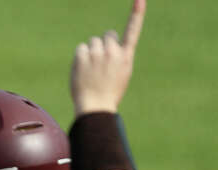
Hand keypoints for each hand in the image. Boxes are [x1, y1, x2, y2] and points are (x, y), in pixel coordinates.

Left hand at [70, 0, 145, 115]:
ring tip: (93, 69)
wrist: (95, 107)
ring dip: (92, 51)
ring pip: (93, 42)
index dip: (137, 14)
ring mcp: (98, 53)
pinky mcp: (83, 56)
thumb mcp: (121, 73)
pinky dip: (81, 57)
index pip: (133, 31)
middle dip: (104, 44)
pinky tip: (83, 70)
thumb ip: (117, 56)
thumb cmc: (109, 92)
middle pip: (108, 35)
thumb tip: (107, 41)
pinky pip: (81, 48)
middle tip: (102, 63)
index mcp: (126, 56)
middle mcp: (113, 52)